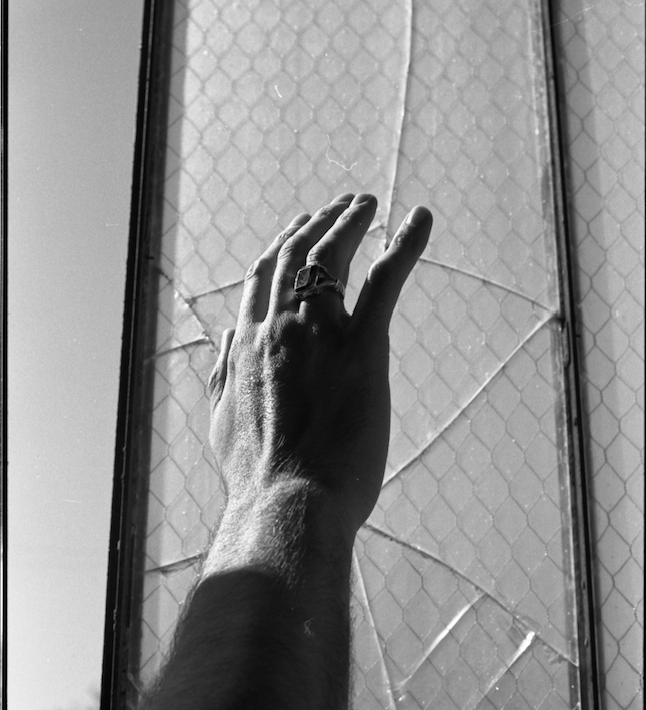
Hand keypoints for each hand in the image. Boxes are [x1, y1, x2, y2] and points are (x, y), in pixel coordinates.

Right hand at [208, 192, 431, 544]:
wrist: (286, 506)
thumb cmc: (258, 476)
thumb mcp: (221, 420)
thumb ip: (221, 373)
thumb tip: (223, 336)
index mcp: (247, 342)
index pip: (262, 275)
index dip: (282, 243)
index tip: (299, 226)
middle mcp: (277, 326)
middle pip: (296, 254)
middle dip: (318, 221)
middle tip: (342, 204)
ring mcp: (319, 334)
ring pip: (331, 255)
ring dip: (350, 221)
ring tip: (366, 203)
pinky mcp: (364, 350)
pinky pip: (385, 281)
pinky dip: (405, 243)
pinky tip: (420, 219)